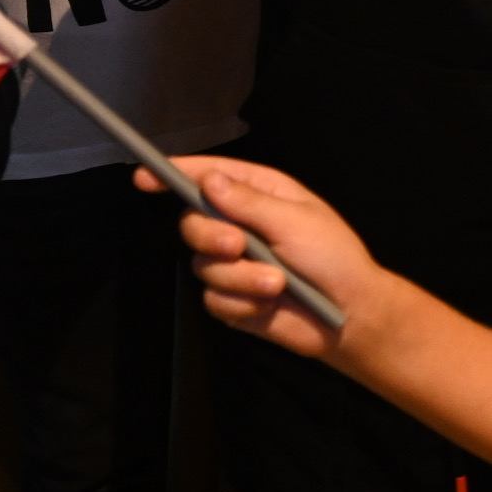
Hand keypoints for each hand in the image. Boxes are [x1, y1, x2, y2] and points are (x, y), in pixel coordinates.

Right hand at [151, 154, 386, 364]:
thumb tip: (209, 180)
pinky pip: (215, 300)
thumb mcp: (295, 221)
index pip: (209, 178)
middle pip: (194, 223)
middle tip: (238, 246)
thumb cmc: (333, 258)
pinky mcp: (232, 300)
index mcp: (260, 195)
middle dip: (212, 236)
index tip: (145, 177)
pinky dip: (243, 304)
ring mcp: (235, 265)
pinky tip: (269, 306)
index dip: (175, 174)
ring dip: (241, 279)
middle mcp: (241, 226)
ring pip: (204, 266)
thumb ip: (249, 203)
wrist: (347, 317)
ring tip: (277, 284)